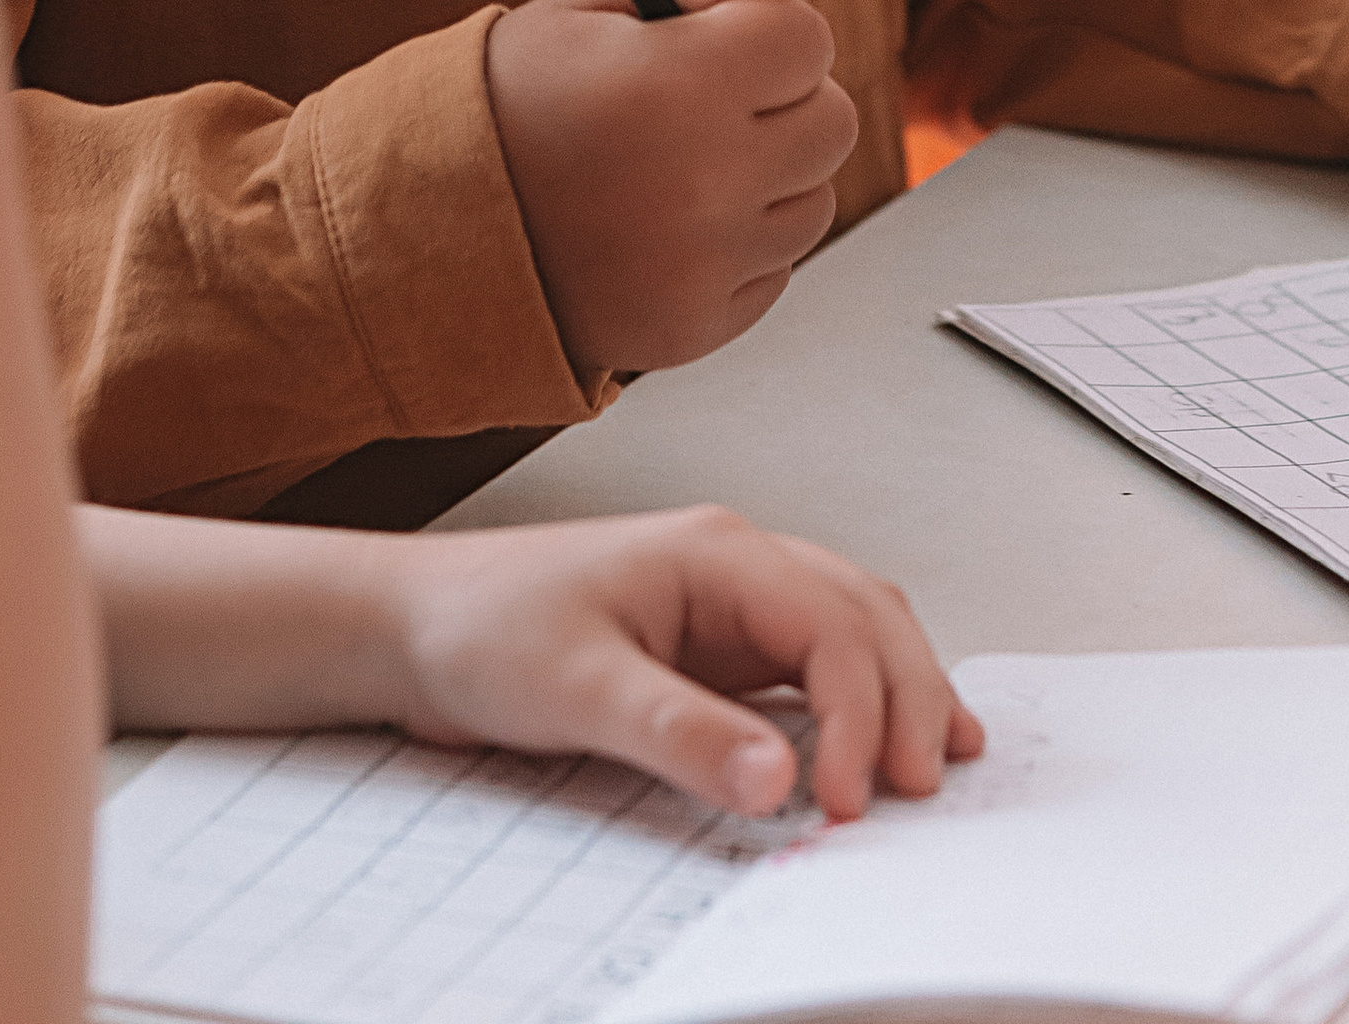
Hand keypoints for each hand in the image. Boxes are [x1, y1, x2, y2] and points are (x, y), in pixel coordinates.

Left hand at [368, 507, 983, 822]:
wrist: (411, 624)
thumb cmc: (480, 629)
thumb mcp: (576, 687)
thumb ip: (680, 731)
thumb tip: (777, 774)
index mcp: (715, 551)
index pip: (831, 624)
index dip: (859, 712)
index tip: (848, 797)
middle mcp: (736, 563)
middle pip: (865, 613)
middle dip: (909, 695)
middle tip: (922, 786)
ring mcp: (730, 601)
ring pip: (853, 628)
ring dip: (899, 689)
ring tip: (937, 759)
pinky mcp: (714, 644)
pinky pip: (811, 663)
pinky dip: (859, 699)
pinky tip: (875, 738)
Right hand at [485, 0, 857, 375]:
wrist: (421, 231)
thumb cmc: (511, 101)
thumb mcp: (594, 7)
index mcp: (680, 83)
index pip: (807, 36)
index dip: (758, 29)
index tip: (701, 43)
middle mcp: (703, 182)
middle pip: (830, 122)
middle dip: (777, 101)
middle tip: (690, 105)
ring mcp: (701, 267)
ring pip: (814, 200)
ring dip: (764, 179)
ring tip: (670, 169)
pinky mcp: (694, 330)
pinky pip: (775, 273)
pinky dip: (736, 250)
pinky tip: (662, 229)